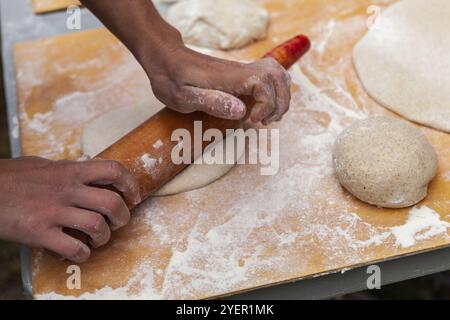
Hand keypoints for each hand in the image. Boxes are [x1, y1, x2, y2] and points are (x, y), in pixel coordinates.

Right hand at [0, 157, 140, 262]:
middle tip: (119, 222)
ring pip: (97, 227)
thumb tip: (88, 166)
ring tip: (98, 238)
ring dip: (104, 237)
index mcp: (70, 170)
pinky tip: (79, 251)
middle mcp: (66, 189)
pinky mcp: (40, 233)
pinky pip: (74, 248)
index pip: (114, 170)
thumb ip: (68, 167)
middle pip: (112, 203)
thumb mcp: (43, 164)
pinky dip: (82, 254)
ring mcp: (54, 211)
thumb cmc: (12, 176)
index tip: (134, 196)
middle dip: (123, 216)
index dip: (131, 184)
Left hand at [144, 46, 291, 124]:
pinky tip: (263, 106)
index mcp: (229, 76)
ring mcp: (242, 69)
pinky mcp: (241, 72)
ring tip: (267, 116)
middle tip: (263, 121)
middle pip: (278, 77)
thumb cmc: (171, 78)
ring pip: (278, 74)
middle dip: (279, 103)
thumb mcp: (182, 96)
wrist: (165, 58)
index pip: (265, 82)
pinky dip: (275, 91)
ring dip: (280, 97)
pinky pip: (270, 75)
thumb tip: (242, 111)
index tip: (252, 119)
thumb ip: (212, 102)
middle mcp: (240, 70)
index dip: (266, 104)